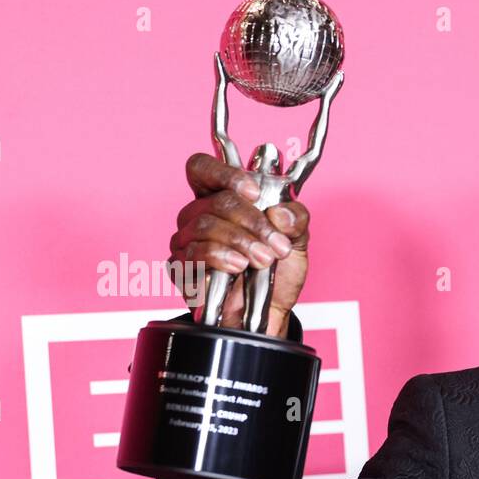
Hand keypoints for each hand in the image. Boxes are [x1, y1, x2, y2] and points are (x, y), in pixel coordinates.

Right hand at [168, 152, 310, 337]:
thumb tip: (280, 213)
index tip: (254, 192)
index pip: (203, 168)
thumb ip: (296, 219)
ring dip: (241, 242)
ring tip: (264, 260)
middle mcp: (199, 214)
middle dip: (252, 222)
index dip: (225, 174)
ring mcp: (186, 240)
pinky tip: (239, 266)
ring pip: (204, 226)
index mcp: (221, 198)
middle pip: (215, 201)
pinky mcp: (181, 267)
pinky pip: (194, 254)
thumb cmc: (277, 271)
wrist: (270, 310)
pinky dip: (221, 258)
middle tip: (275, 243)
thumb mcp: (297, 240)